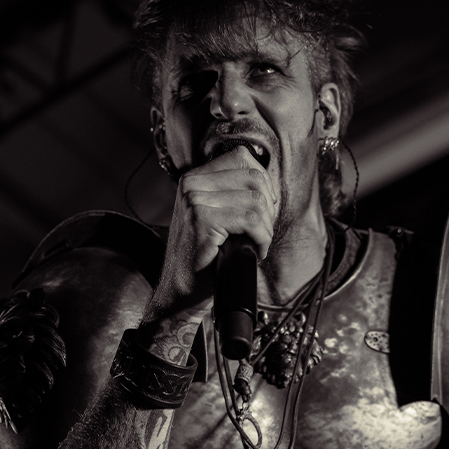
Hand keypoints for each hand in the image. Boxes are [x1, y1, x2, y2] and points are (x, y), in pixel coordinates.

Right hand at [150, 145, 276, 316]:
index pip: (241, 158)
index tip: (263, 208)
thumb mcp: (213, 216)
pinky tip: (255, 251)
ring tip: (256, 243)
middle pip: (254, 177)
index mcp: (193, 178)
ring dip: (266, 226)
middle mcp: (191, 184)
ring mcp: (195, 201)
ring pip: (256, 200)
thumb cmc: (202, 257)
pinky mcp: (203, 221)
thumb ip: (231, 194)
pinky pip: (252, 221)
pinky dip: (262, 238)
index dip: (262, 182)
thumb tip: (268, 184)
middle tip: (261, 230)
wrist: (180, 291)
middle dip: (268, 207)